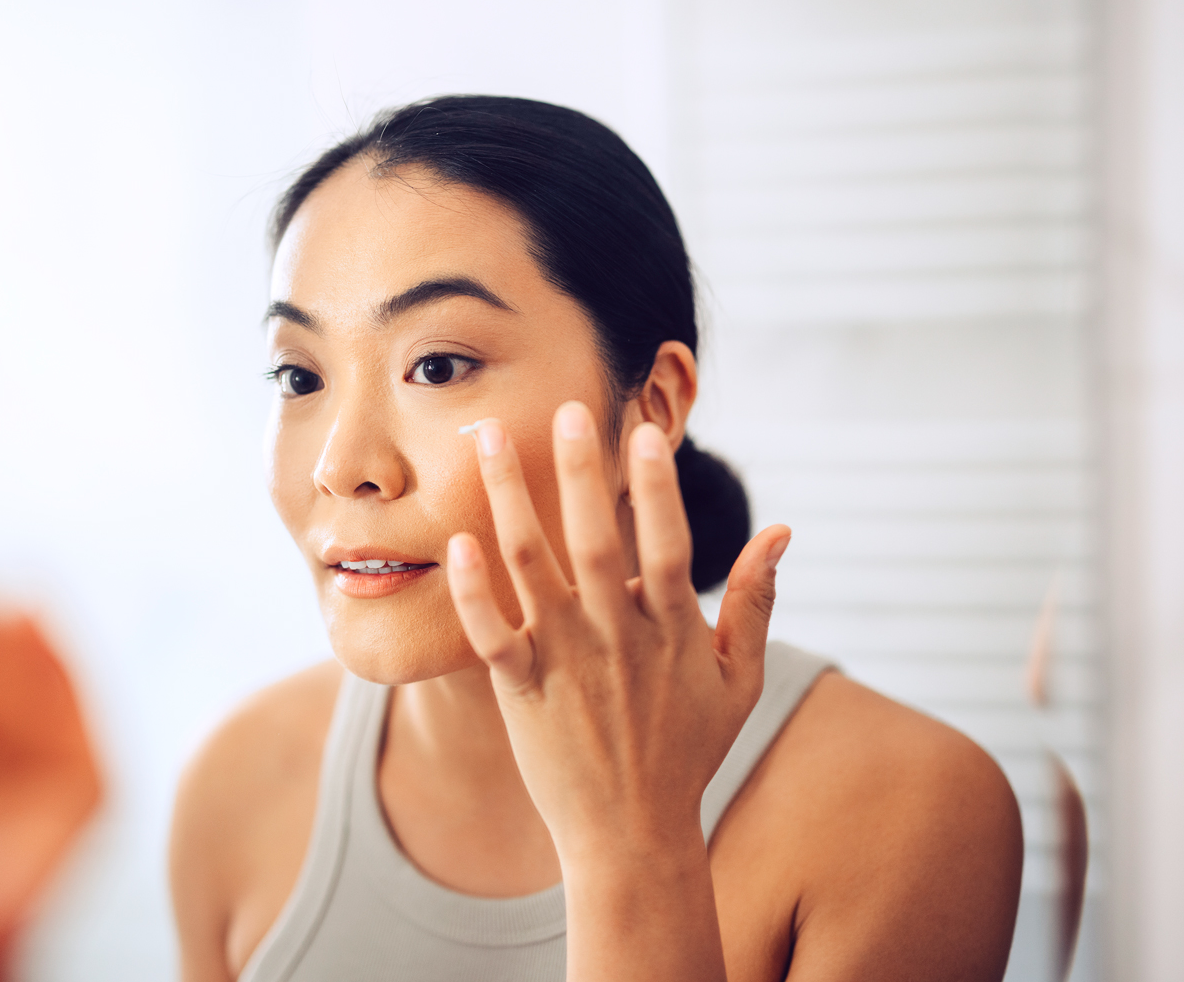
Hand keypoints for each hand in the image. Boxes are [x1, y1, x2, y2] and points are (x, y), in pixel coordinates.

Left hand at [447, 402, 788, 867]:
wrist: (632, 835)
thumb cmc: (689, 750)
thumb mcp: (739, 679)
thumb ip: (757, 601)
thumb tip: (784, 530)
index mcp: (674, 629)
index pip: (668, 543)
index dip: (658, 486)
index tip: (644, 429)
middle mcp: (617, 637)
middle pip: (596, 541)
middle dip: (581, 472)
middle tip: (566, 407)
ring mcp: (566, 661)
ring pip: (532, 568)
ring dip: (509, 500)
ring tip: (487, 439)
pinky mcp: (521, 689)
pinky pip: (492, 633)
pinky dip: (473, 589)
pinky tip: (457, 540)